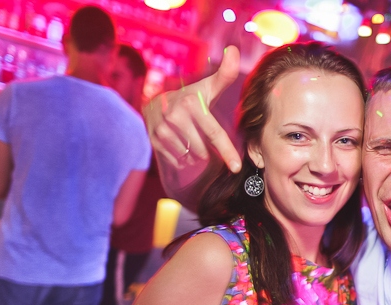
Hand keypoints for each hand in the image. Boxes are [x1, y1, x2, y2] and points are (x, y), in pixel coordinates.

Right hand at [144, 46, 242, 188]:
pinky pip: (178, 160)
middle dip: (208, 149)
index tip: (237, 167)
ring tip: (191, 138)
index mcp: (191, 103)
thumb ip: (225, 74)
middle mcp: (174, 116)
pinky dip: (184, 157)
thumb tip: (234, 50)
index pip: (214, 133)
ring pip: (191, 157)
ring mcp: (161, 130)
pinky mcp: (153, 141)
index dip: (227, 152)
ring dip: (196, 154)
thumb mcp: (208, 87)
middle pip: (204, 151)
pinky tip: (182, 144)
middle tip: (201, 135)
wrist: (157, 103)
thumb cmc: (192, 97)